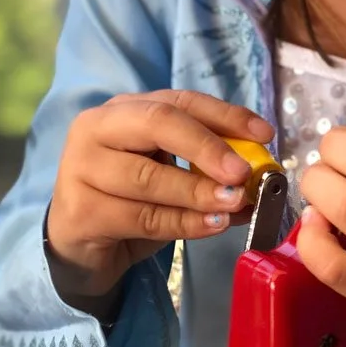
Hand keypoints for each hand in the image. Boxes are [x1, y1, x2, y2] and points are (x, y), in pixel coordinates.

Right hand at [46, 89, 273, 315]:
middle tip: (243, 172)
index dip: (225, 115)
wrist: (81, 245)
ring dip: (199, 192)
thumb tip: (257, 181)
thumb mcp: (170, 178)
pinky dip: (183, 223)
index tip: (264, 135)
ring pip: (150, 177)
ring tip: (233, 204)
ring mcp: (83, 168)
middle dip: (208, 146)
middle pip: (159, 122)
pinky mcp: (83, 211)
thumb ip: (206, 172)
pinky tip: (212, 226)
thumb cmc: (131, 205)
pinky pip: (143, 217)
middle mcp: (97, 128)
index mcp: (124, 110)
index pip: (180, 101)